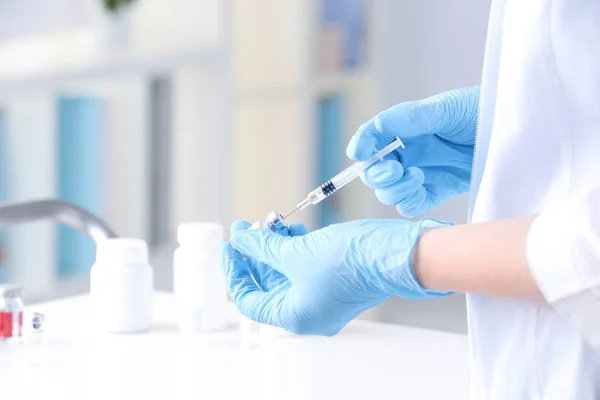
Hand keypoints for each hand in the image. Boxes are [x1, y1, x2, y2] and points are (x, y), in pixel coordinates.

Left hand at [220, 218, 451, 335]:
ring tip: (271, 223)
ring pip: (286, 272)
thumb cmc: (350, 261)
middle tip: (246, 230)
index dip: (236, 271)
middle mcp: (308, 312)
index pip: (250, 299)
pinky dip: (294, 248)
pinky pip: (304, 267)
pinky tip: (292, 228)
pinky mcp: (334, 280)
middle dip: (255, 254)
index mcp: (294, 316)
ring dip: (275, 247)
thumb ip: (263, 247)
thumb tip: (241, 238)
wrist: (393, 254)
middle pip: (267, 284)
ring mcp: (322, 297)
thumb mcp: (295, 252)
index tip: (230, 248)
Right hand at [346, 86, 478, 216]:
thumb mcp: (445, 109)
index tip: (360, 152)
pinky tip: (422, 189)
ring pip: (387, 191)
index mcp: (403, 128)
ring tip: (417, 177)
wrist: (513, 133)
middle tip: (395, 169)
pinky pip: (409, 206)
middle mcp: (406, 152)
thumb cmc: (480, 112)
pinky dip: (408, 202)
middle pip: (373, 171)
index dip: (361, 145)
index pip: (371, 138)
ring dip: (394, 189)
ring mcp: (418, 174)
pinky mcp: (434, 192)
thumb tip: (375, 128)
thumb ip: (408, 118)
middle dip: (377, 173)